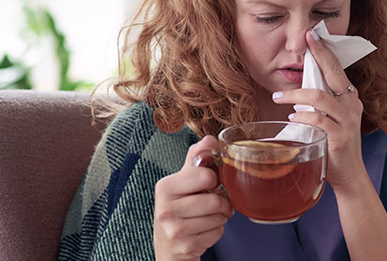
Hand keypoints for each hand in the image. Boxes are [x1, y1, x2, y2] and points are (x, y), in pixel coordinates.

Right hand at [153, 136, 232, 259]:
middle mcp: (165, 209)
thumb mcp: (182, 181)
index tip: (209, 184)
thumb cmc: (178, 207)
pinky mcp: (185, 246)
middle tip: (216, 203)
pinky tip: (204, 230)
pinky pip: (216, 233)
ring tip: (209, 216)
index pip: (205, 176)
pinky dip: (216, 231)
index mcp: (165, 187)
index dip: (213, 180)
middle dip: (221, 203)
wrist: (168, 244)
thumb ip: (196, 158)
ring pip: (218, 218)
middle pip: (214, 201)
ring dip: (220, 217)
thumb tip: (210, 139)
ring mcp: (174, 230)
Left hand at [272, 30, 366, 189]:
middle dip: (319, 55)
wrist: (349, 174)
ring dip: (295, 95)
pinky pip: (317, 120)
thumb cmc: (334, 144)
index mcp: (348, 97)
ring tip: (279, 97)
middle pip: (333, 73)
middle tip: (305, 40)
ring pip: (320, 97)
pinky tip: (292, 118)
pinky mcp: (340, 136)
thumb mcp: (329, 118)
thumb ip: (318, 103)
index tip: (313, 34)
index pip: (336, 69)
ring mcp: (347, 120)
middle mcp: (351, 105)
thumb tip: (297, 87)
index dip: (324, 51)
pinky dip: (302, 117)